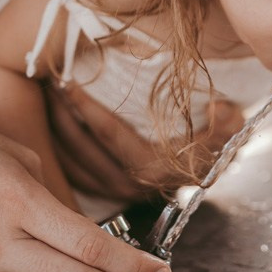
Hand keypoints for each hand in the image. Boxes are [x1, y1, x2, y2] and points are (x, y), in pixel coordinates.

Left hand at [48, 84, 245, 195]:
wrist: (210, 160)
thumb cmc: (212, 135)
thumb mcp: (226, 122)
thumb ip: (225, 119)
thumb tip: (220, 108)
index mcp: (154, 168)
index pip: (110, 134)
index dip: (86, 107)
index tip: (68, 79)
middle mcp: (131, 185)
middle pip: (82, 147)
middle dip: (62, 113)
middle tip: (49, 81)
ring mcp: (115, 191)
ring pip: (71, 161)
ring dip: (54, 128)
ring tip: (45, 95)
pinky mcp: (104, 191)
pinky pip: (70, 170)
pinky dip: (57, 146)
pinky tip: (50, 119)